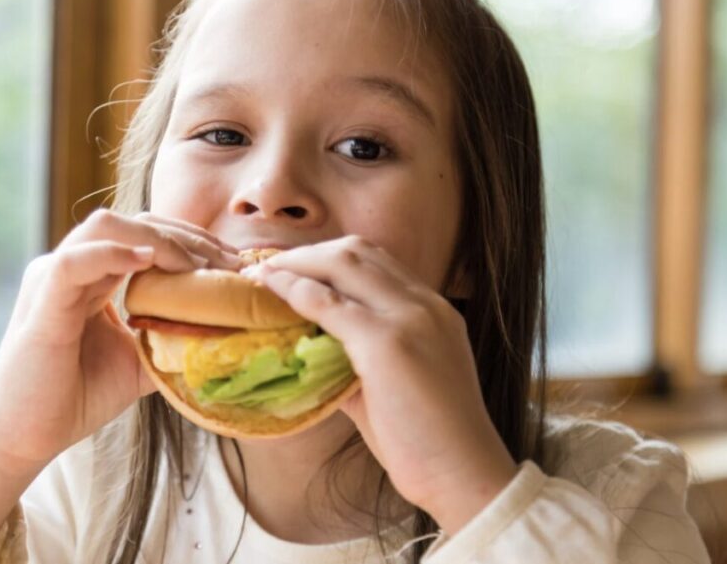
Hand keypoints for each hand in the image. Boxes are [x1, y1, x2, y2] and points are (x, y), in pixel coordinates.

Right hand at [0, 210, 242, 474]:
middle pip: (132, 221)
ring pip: (104, 227)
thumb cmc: (75, 397)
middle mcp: (71, 266)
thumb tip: (224, 333)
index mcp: (92, 274)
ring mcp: (51, 279)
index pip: (144, 233)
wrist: (25, 438)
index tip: (234, 263)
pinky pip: (74, 262)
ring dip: (158, 239)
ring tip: (196, 265)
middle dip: (185, 236)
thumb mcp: (139, 362)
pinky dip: (112, 254)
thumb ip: (171, 340)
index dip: (191, 240)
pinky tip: (147, 260)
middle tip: (228, 263)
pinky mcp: (41, 304)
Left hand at [246, 236, 518, 534]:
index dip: (329, 258)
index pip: (376, 261)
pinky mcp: (386, 342)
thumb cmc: (428, 441)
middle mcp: (424, 303)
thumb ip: (357, 359)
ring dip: (297, 264)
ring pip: (342, 263)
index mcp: (433, 310)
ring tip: (263, 275)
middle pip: (358, 251)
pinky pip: (328, 303)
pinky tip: (271, 292)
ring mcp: (408, 318)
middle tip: (271, 267)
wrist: (463, 474)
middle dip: (308, 253)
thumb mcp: (395, 383)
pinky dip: (295, 291)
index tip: (295, 269)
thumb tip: (311, 352)